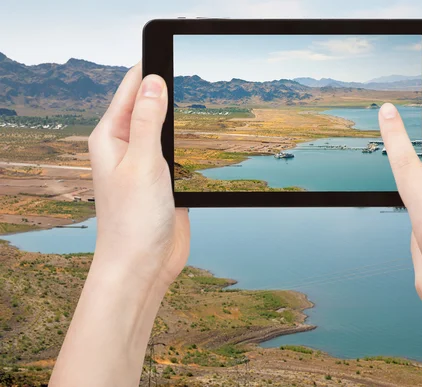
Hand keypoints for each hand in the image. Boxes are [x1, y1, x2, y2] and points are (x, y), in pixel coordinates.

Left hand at [89, 64, 189, 287]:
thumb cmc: (133, 222)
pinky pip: (178, 151)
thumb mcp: (142, 164)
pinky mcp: (164, 179)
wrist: (143, 265)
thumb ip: (147, 121)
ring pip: (166, 128)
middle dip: (170, 89)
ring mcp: (146, 163)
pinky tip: (205, 137)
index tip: (173, 51)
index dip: (150, 68)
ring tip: (204, 99)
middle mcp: (126, 146)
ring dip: (182, 117)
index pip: (130, 88)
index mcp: (110, 137)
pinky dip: (190, 141)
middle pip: (149, 105)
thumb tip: (152, 81)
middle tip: (196, 74)